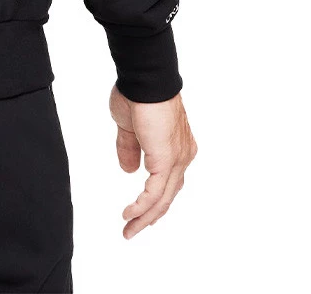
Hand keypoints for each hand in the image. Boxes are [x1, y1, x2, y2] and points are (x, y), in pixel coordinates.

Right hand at [109, 84, 196, 238]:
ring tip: (129, 230)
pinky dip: (142, 206)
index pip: (169, 181)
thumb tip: (129, 170)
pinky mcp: (166, 160)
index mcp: (176, 146)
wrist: (144, 79)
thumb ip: (130, 149)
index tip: (141, 212)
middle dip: (150, 216)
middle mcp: (182, 155)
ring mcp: (176, 159)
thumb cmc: (136, 93)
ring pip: (162, 199)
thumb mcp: (128, 127)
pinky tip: (130, 214)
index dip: (155, 199)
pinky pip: (154, 192)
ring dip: (145, 217)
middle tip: (133, 230)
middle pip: (168, 195)